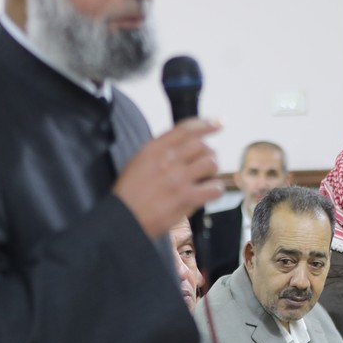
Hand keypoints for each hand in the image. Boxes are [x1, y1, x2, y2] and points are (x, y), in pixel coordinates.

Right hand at [113, 119, 224, 237]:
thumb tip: (185, 145)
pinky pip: (214, 187)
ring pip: (211, 163)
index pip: (186, 129)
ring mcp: (179, 179)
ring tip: (205, 178)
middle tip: (204, 164)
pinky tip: (209, 191)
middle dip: (208, 153)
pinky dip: (216, 189)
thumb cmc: (129, 193)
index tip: (218, 123)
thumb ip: (161, 151)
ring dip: (212, 170)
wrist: (123, 219)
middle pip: (202, 145)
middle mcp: (168, 160)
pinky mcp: (187, 198)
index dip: (206, 124)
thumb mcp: (138, 161)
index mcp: (154, 149)